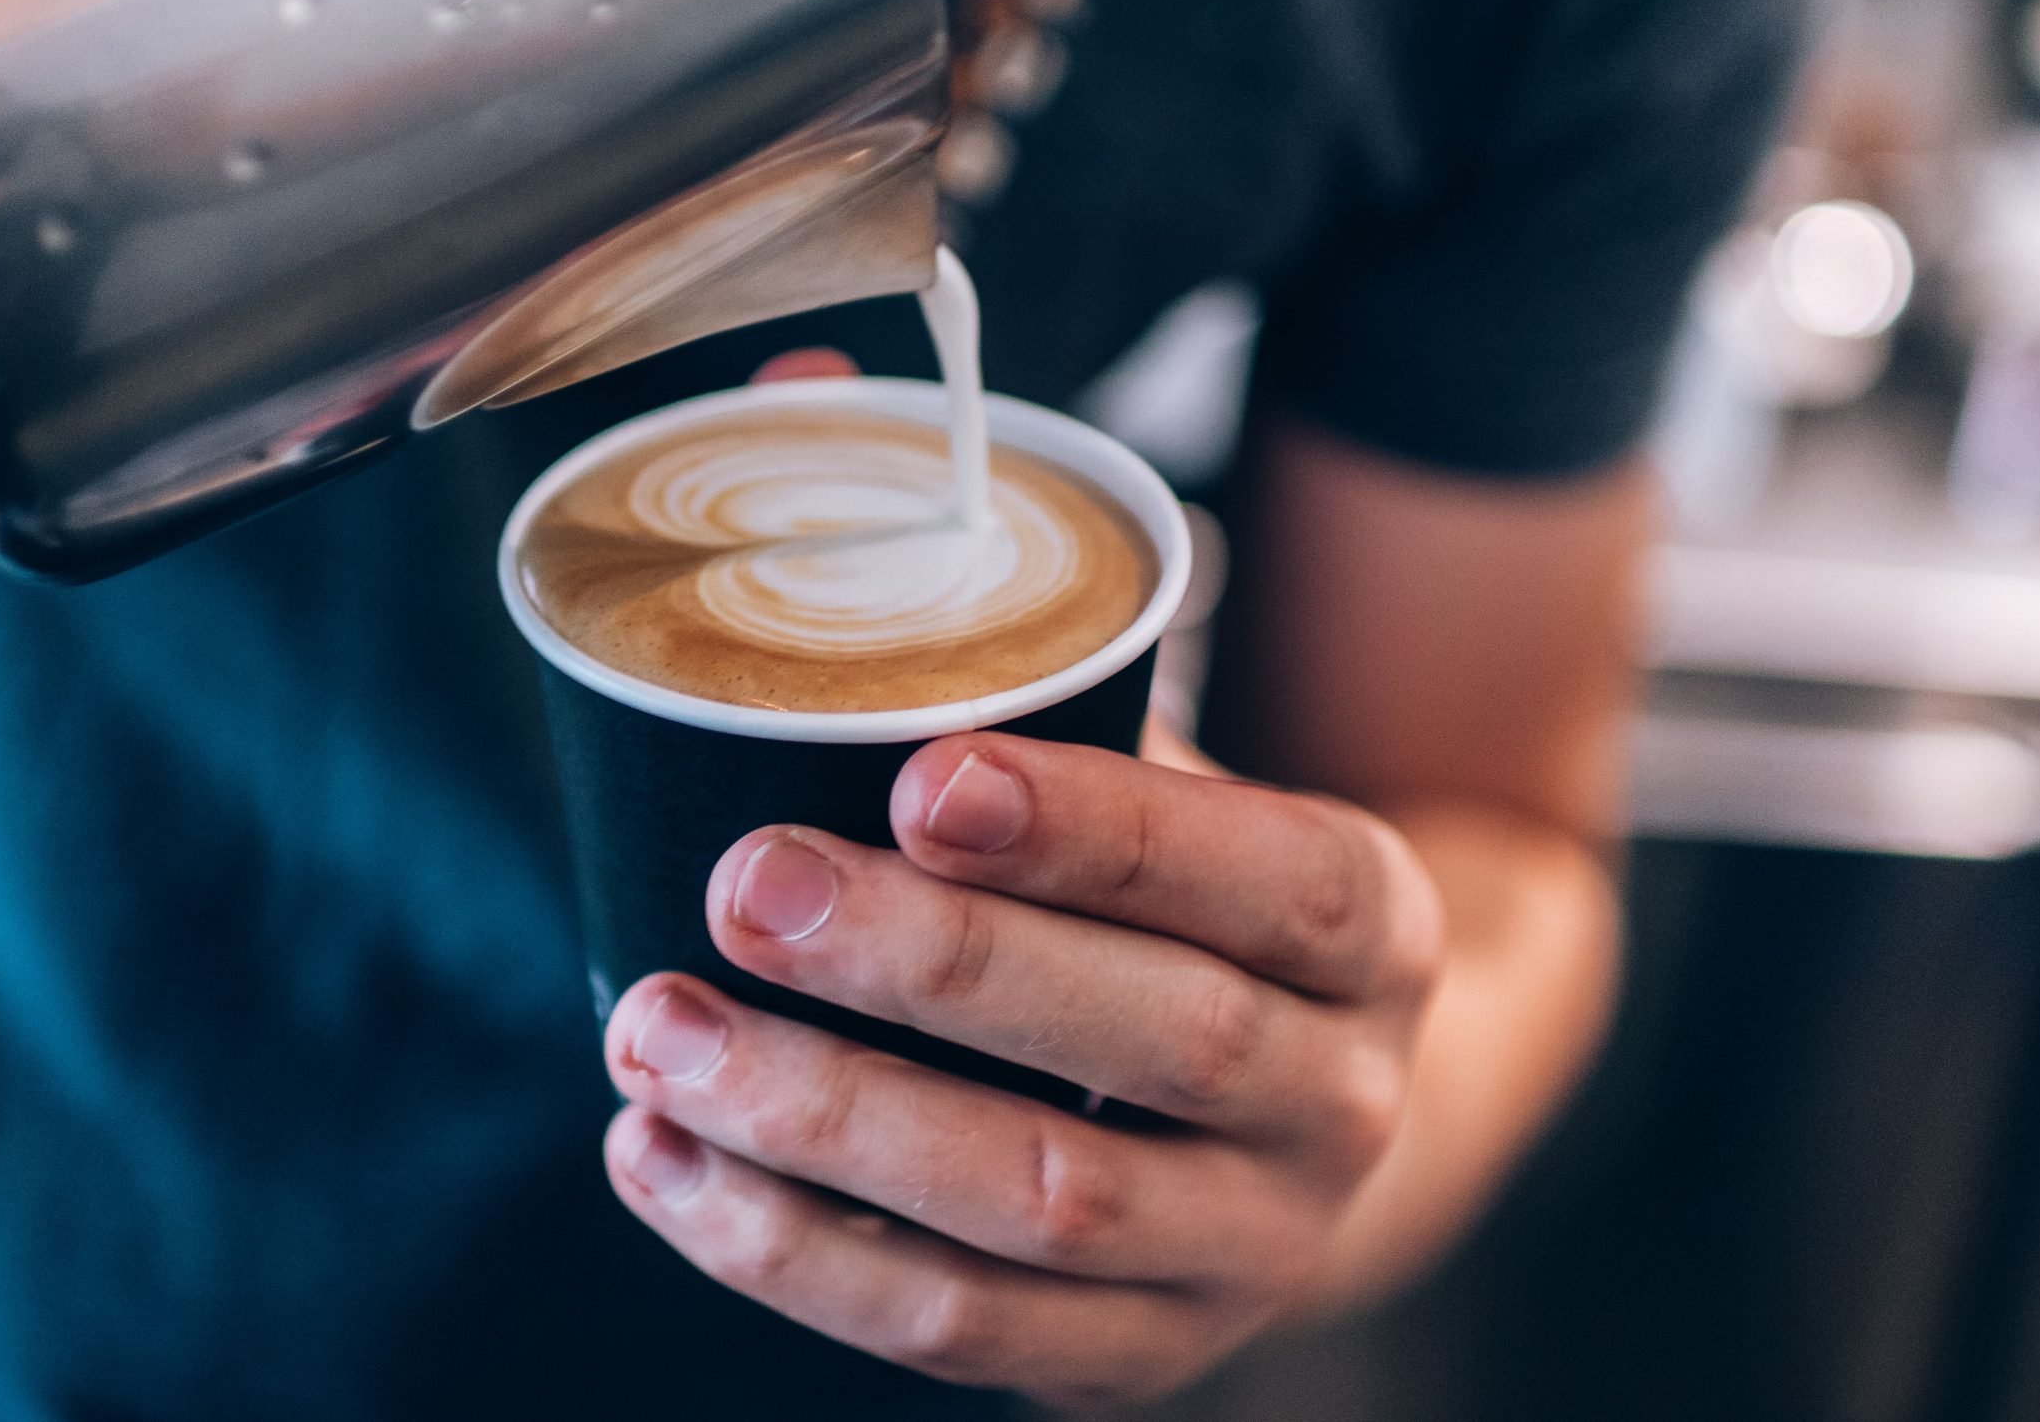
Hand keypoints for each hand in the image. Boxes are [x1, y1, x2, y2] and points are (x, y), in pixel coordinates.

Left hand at [597, 733, 1447, 1405]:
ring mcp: (1254, 1252)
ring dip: (830, 1117)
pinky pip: (959, 1327)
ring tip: (661, 1033)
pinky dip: (792, 1250)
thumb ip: (1067, 750)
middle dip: (936, 962)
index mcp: (1379, 929)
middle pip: (1162, 1041)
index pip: (1274, 879)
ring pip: (1046, 1204)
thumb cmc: (1186, 915)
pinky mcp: (1139, 1358)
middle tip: (751, 890)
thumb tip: (830, 685)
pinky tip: (663, 1154)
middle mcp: (1346, 1104)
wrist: (1290, 1129)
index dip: (1102, 832)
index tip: (925, 780)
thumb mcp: (1188, 809)